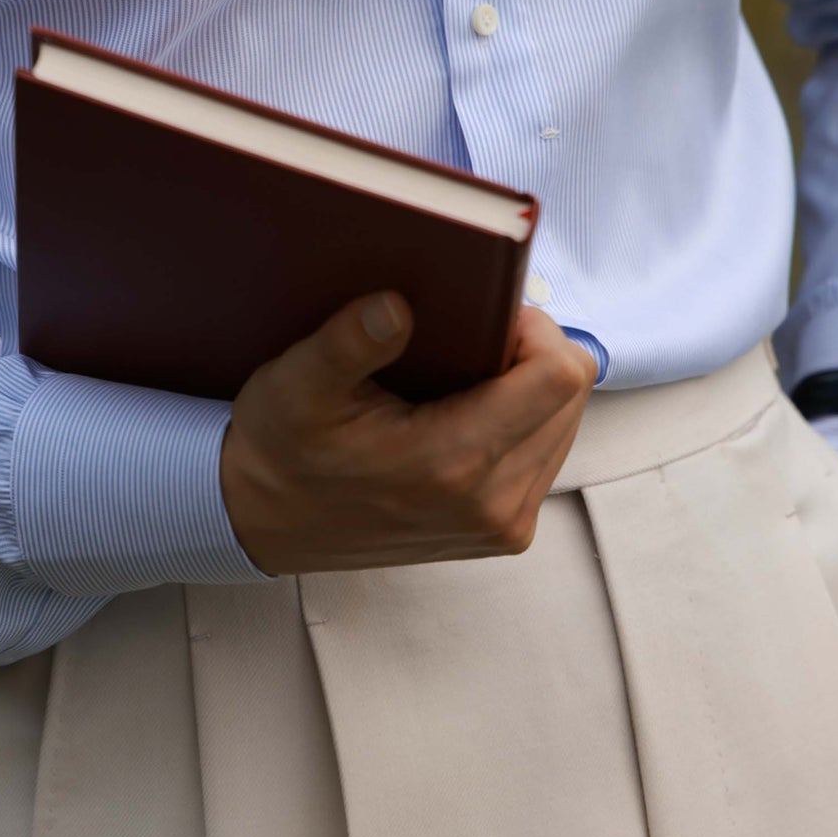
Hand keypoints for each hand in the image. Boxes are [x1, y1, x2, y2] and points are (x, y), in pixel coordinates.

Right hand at [219, 290, 595, 575]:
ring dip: (530, 386)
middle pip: (572, 395)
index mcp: (451, 463)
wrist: (266, 522)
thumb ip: (347, 342)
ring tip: (464, 372)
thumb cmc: (281, 448)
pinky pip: (547, 452)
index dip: (535, 328)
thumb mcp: (295, 385)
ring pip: (566, 421)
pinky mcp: (504, 532)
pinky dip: (522, 418)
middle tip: (470, 336)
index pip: (558, 376)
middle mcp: (492, 504)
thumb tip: (397, 304)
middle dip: (533, 351)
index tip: (485, 314)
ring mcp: (503, 524)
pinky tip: (468, 407)